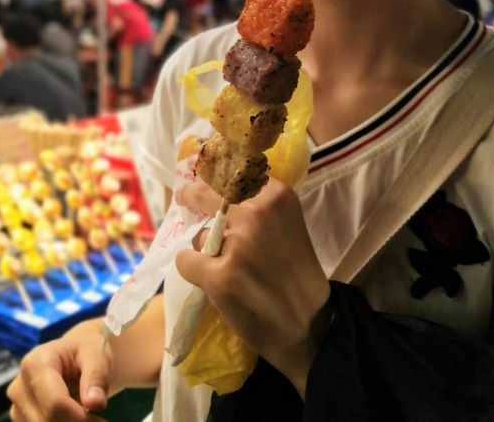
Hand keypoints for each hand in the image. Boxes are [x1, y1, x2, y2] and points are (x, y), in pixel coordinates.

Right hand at [7, 319, 110, 421]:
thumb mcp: (96, 353)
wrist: (74, 353)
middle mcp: (19, 386)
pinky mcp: (20, 418)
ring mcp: (17, 405)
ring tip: (89, 417)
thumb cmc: (85, 349)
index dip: (79, 417)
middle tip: (99, 420)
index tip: (100, 419)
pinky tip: (75, 418)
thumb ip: (96, 376)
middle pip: (47, 420)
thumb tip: (95, 403)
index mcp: (34, 364)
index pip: (55, 403)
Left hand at [175, 178, 329, 394]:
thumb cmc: (297, 272)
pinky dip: (191, 269)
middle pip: (207, 194)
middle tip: (184, 196)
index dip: (216, 172)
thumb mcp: (286, 222)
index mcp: (276, 195)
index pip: (234, 171)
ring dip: (205, 250)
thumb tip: (220, 184)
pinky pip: (186, 262)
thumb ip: (260, 204)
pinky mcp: (220, 276)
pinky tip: (208, 279)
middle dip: (192, 194)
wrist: (309, 324)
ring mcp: (236, 244)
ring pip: (200, 236)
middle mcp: (256, 212)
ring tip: (226, 267)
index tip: (207, 170)